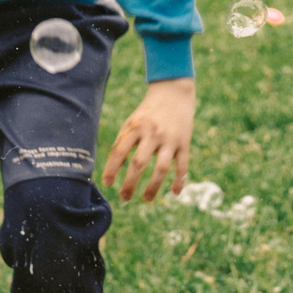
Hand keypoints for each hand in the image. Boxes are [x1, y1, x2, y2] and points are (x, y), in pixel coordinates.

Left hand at [103, 77, 194, 202]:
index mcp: (136, 128)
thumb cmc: (147, 113)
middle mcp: (153, 134)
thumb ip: (122, 143)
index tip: (107, 183)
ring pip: (162, 168)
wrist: (173, 93)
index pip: (120, 151)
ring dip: (153, 186)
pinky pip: (182, 165)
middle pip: (139, 163)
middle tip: (124, 198)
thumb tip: (111, 170)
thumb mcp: (132, 122)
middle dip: (130, 183)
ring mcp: (170, 139)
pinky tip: (175, 193)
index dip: (112, 168)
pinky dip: (180, 181)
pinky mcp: (184, 143)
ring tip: (146, 199)